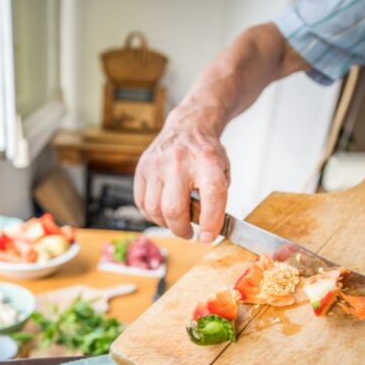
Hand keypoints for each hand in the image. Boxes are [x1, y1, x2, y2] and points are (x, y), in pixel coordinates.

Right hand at [134, 109, 229, 241]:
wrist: (187, 127)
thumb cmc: (205, 155)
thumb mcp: (222, 172)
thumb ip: (217, 200)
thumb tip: (207, 230)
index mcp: (207, 161)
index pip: (212, 196)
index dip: (210, 222)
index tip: (207, 237)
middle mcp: (180, 161)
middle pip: (174, 209)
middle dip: (182, 230)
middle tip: (188, 233)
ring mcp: (157, 164)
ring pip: (154, 210)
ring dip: (166, 224)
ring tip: (175, 221)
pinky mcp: (142, 168)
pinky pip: (142, 203)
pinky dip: (152, 214)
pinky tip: (162, 211)